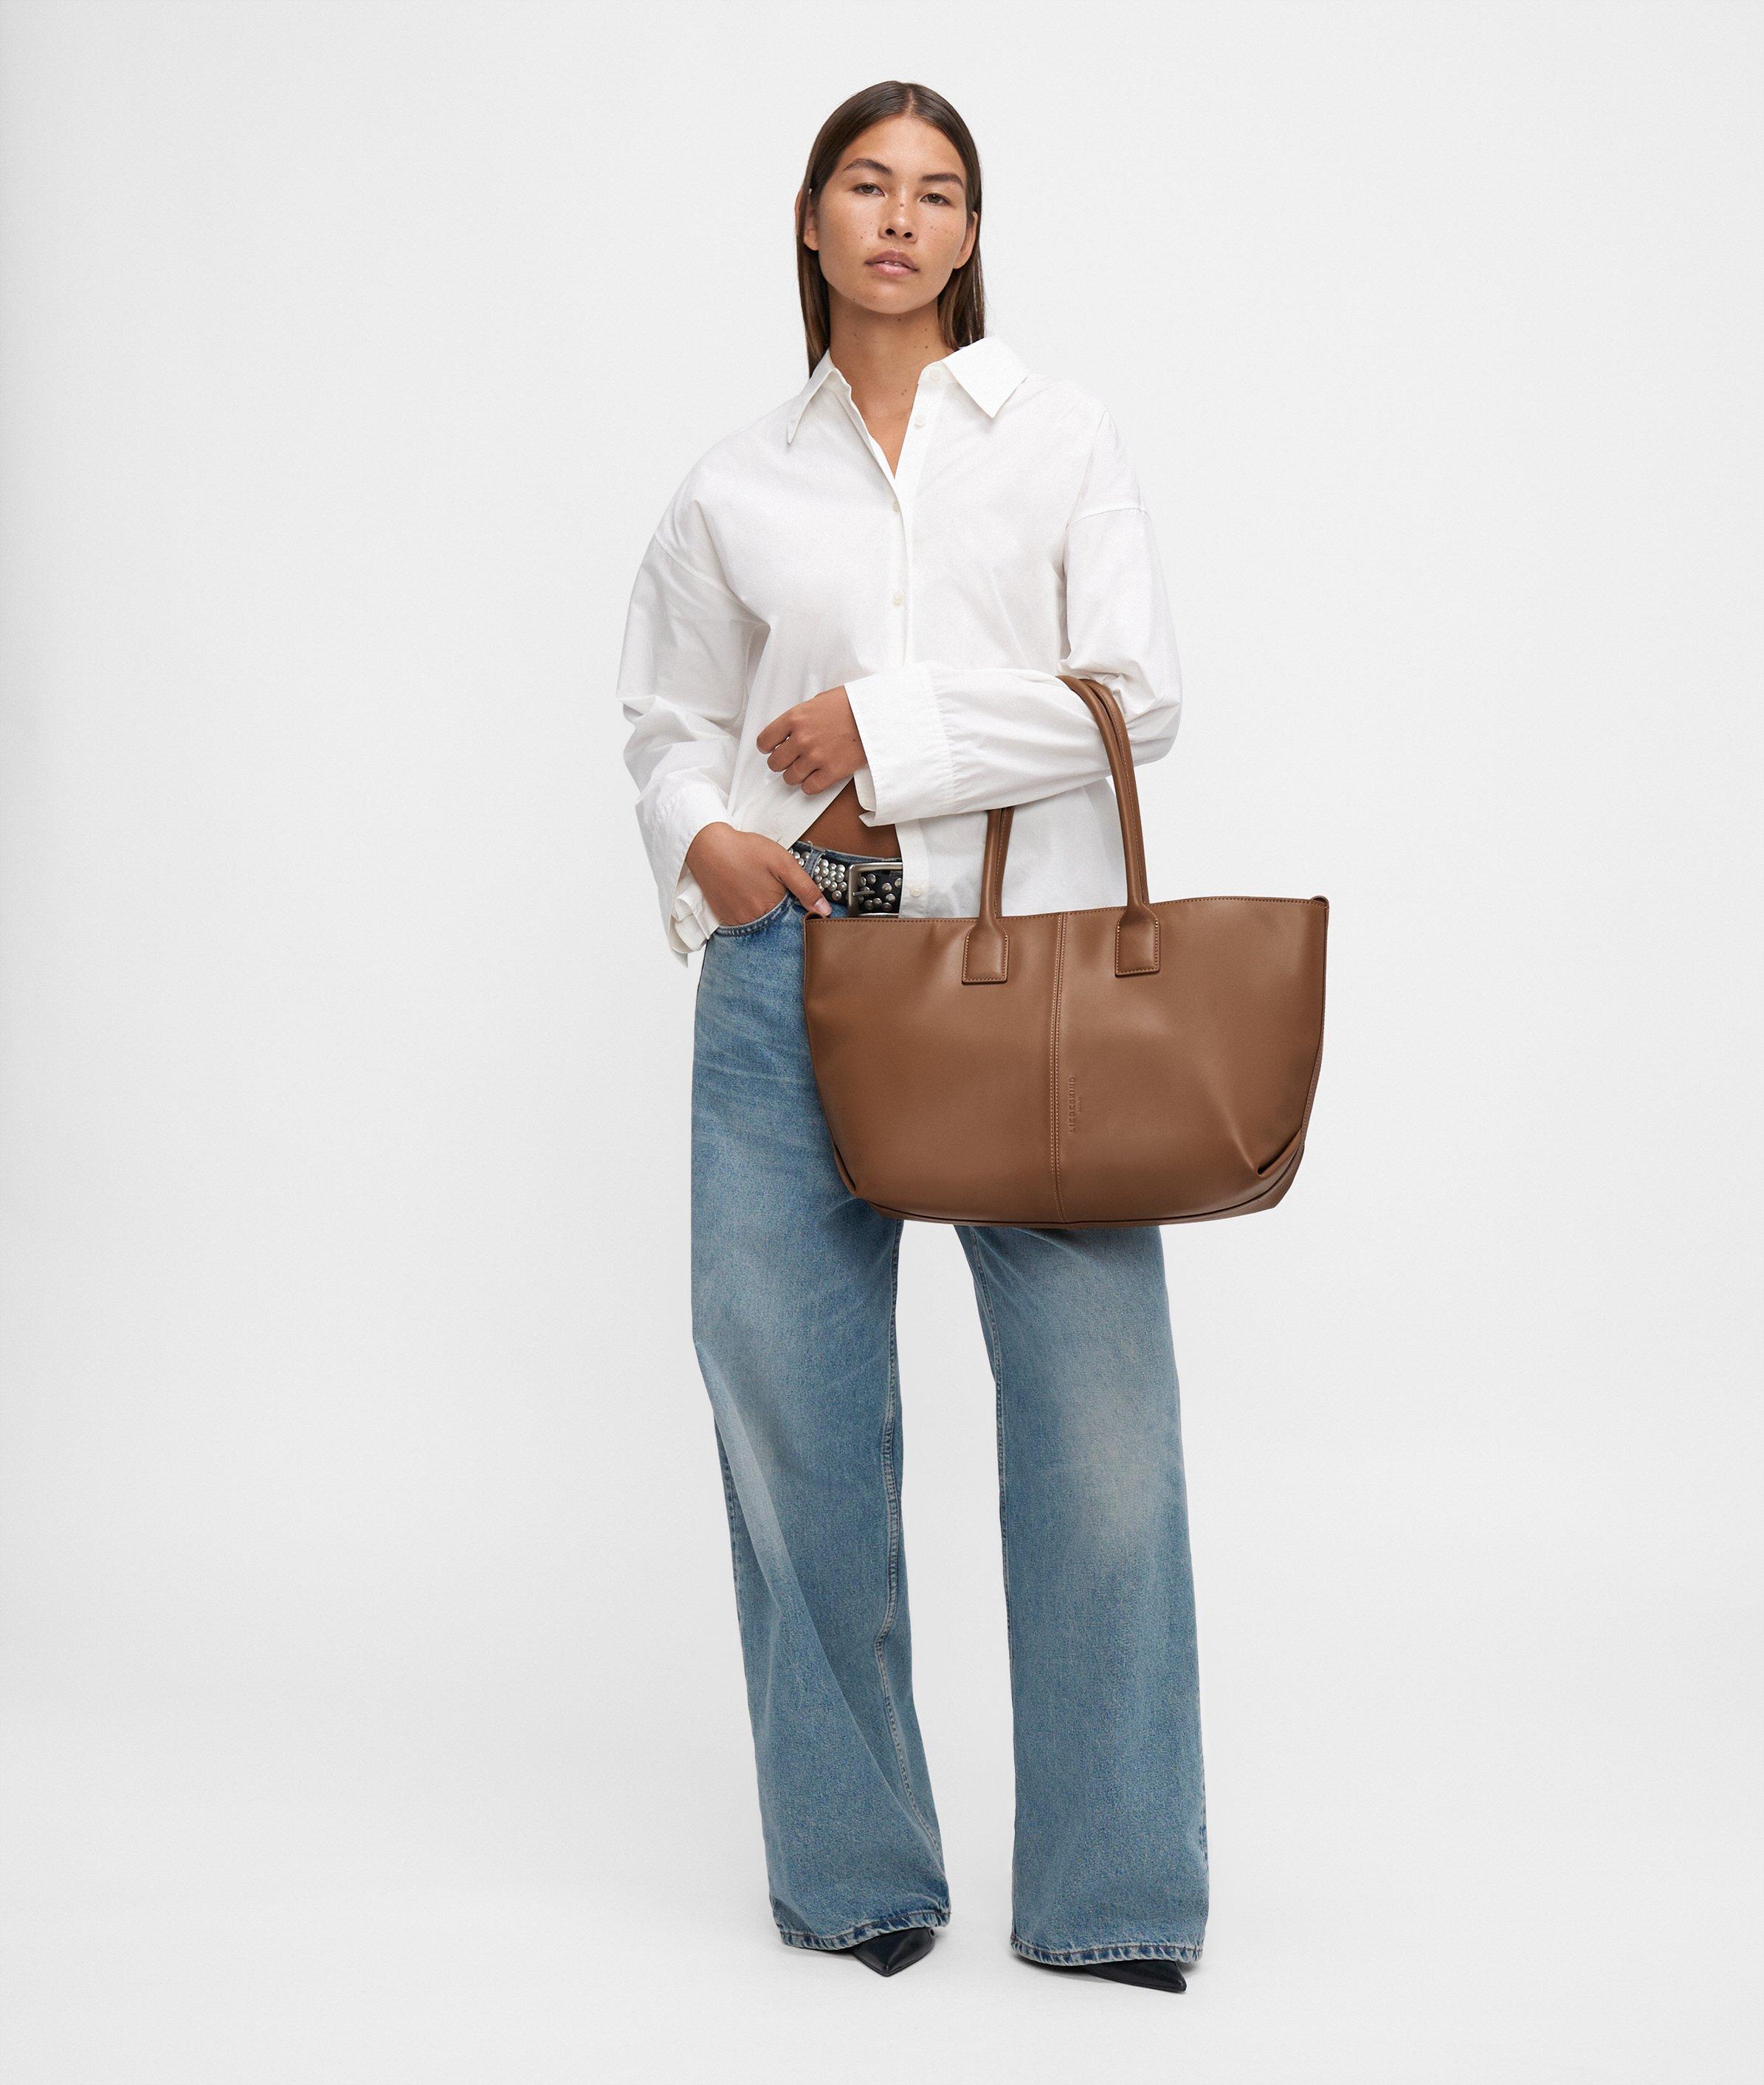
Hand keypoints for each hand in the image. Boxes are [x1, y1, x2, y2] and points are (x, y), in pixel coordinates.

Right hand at [685, 823, 831, 927]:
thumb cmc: (745, 850)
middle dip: (780, 910)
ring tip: (757, 887)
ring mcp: (736, 921)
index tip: (794, 897)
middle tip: (770, 885)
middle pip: (776, 924)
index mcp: (771, 908)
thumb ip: (806, 888)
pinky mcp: (724, 917)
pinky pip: (742, 923)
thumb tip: (824, 911)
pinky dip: (748, 912)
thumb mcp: (783, 863)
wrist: (708, 846)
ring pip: (759, 924)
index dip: (797, 908)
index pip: (793, 920)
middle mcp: (753, 920)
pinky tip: (745, 894)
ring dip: (763, 912)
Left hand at [755, 685, 865, 794]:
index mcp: (795, 718)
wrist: (878, 715)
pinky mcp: (831, 772)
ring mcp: (816, 757)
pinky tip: (816, 778)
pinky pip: (809, 788)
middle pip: (775, 763)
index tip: (772, 749)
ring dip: (795, 775)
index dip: (767, 747)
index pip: (765, 740)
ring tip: (805, 769)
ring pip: (790, 778)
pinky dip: (810, 786)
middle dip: (781, 762)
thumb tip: (794, 728)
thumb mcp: (820, 701)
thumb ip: (803, 716)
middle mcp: (801, 739)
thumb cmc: (853, 704)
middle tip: (790, 760)